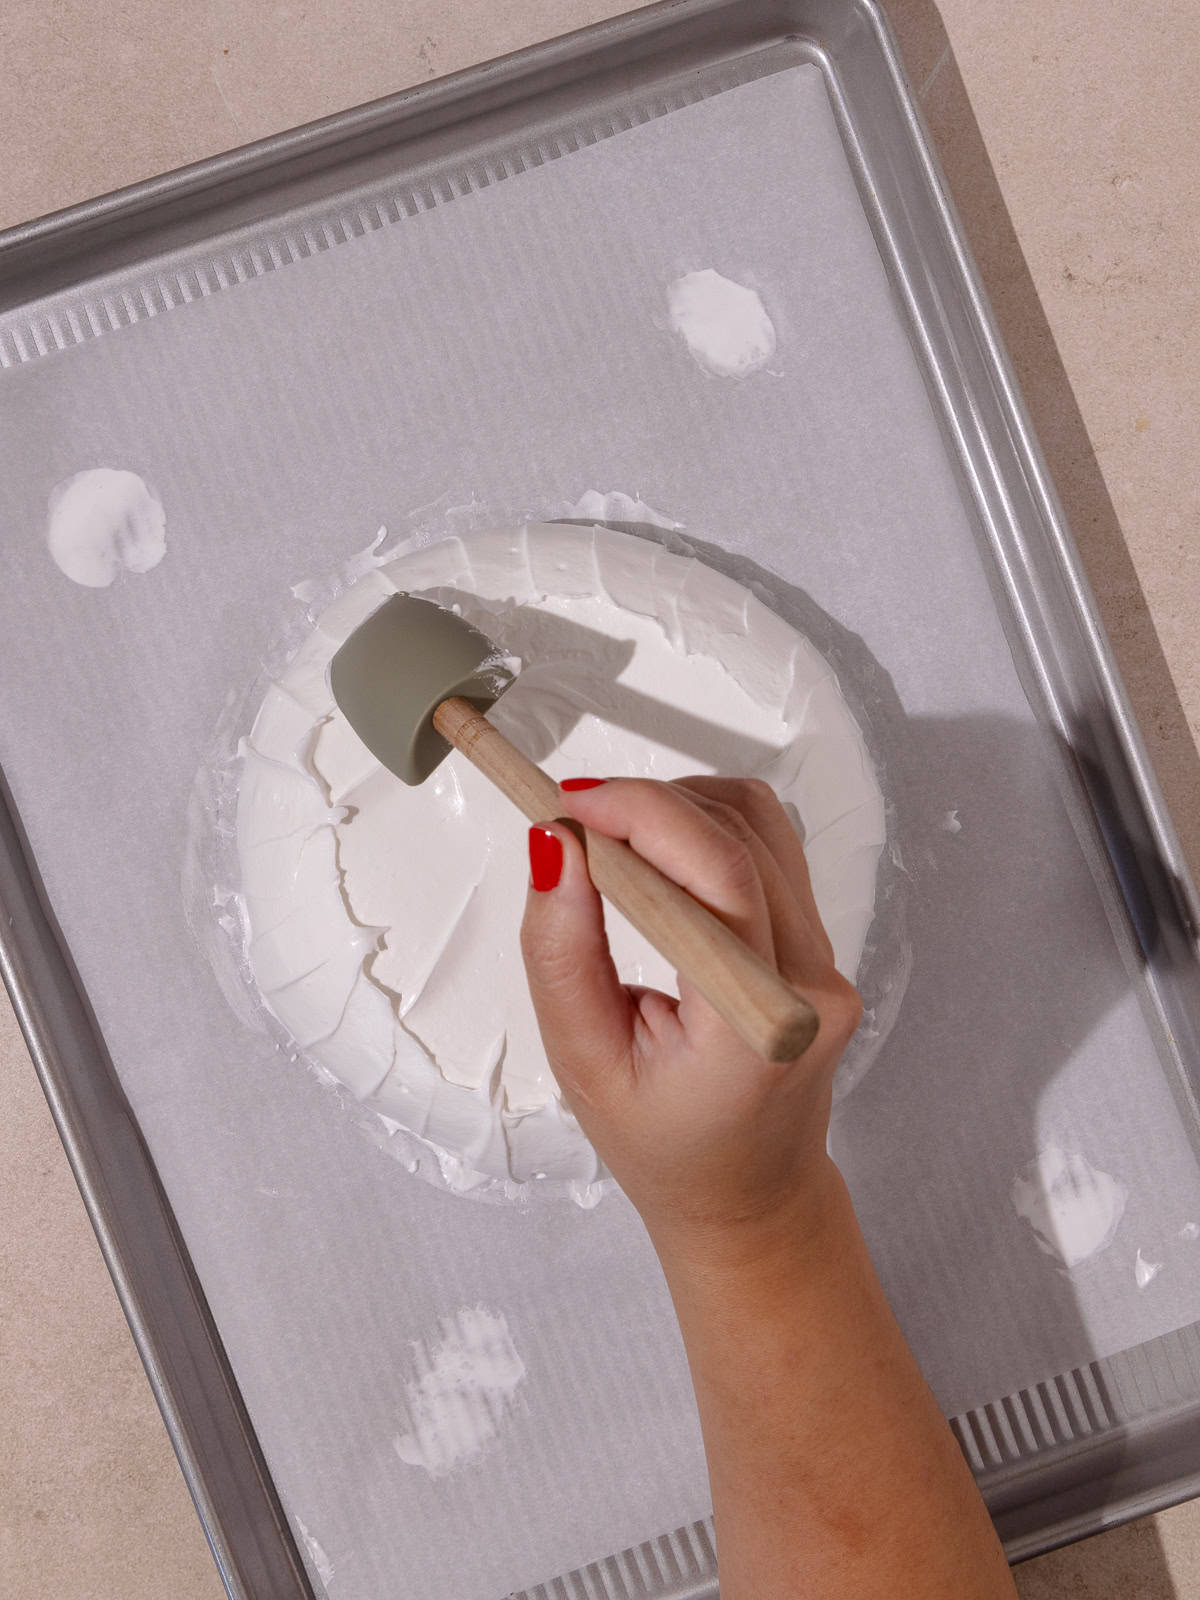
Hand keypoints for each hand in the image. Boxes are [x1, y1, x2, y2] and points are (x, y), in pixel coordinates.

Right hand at [520, 777, 861, 1246]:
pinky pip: (770, 850)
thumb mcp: (584, 1063)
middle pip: (741, 838)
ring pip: (762, 827)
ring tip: (611, 840)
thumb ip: (562, 953)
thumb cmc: (664, 1147)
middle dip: (648, 806)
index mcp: (754, 1028)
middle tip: (573, 816)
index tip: (570, 804)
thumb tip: (554, 846)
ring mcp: (828, 961)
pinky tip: (657, 859)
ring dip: (678, 810)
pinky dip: (705, 832)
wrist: (748, 1195)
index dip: (644, 816)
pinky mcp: (821, 944)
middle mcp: (809, 986)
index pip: (719, 879)